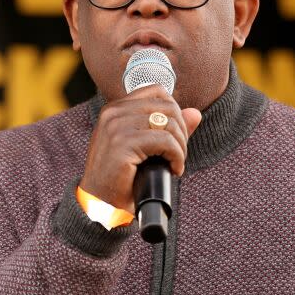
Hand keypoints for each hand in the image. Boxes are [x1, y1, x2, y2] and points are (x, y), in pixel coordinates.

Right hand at [79, 84, 202, 212]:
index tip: (174, 136)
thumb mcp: (144, 148)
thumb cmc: (120, 177)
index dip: (174, 111)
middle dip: (181, 131)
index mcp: (115, 109)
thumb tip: (195, 114)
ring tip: (175, 163)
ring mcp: (116, 127)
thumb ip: (168, 128)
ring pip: (169, 123)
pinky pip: (165, 142)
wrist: (99, 203)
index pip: (157, 91)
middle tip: (178, 154)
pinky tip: (173, 169)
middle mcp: (114, 113)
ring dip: (180, 146)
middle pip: (167, 106)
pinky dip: (177, 156)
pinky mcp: (123, 144)